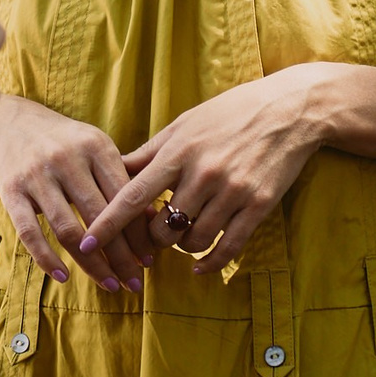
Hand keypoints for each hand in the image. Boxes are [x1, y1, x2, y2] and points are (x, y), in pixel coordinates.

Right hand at [0, 95, 151, 291]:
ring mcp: (36, 175)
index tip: (149, 260)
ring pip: (69, 231)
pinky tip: (63, 277)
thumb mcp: (96, 147)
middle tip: (134, 282)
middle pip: (99, 218)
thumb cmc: (65, 141)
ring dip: (92, 264)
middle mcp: (66, 158)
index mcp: (95, 145)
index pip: (123, 197)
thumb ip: (121, 179)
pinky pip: (29, 232)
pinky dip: (46, 258)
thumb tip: (153, 220)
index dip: (138, 233)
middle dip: (121, 257)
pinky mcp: (11, 191)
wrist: (11, 122)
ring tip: (109, 284)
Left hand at [77, 64, 333, 276]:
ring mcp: (232, 192)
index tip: (86, 243)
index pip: (133, 195)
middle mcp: (203, 174)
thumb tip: (114, 169)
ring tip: (183, 235)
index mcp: (179, 151)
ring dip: (182, 247)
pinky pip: (228, 249)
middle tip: (154, 233)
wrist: (289, 110)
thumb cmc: (230, 113)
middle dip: (152, 238)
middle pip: (163, 228)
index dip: (107, 223)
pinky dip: (210, 263)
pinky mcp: (258, 207)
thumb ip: (150, 151)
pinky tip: (201, 266)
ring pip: (193, 242)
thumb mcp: (184, 123)